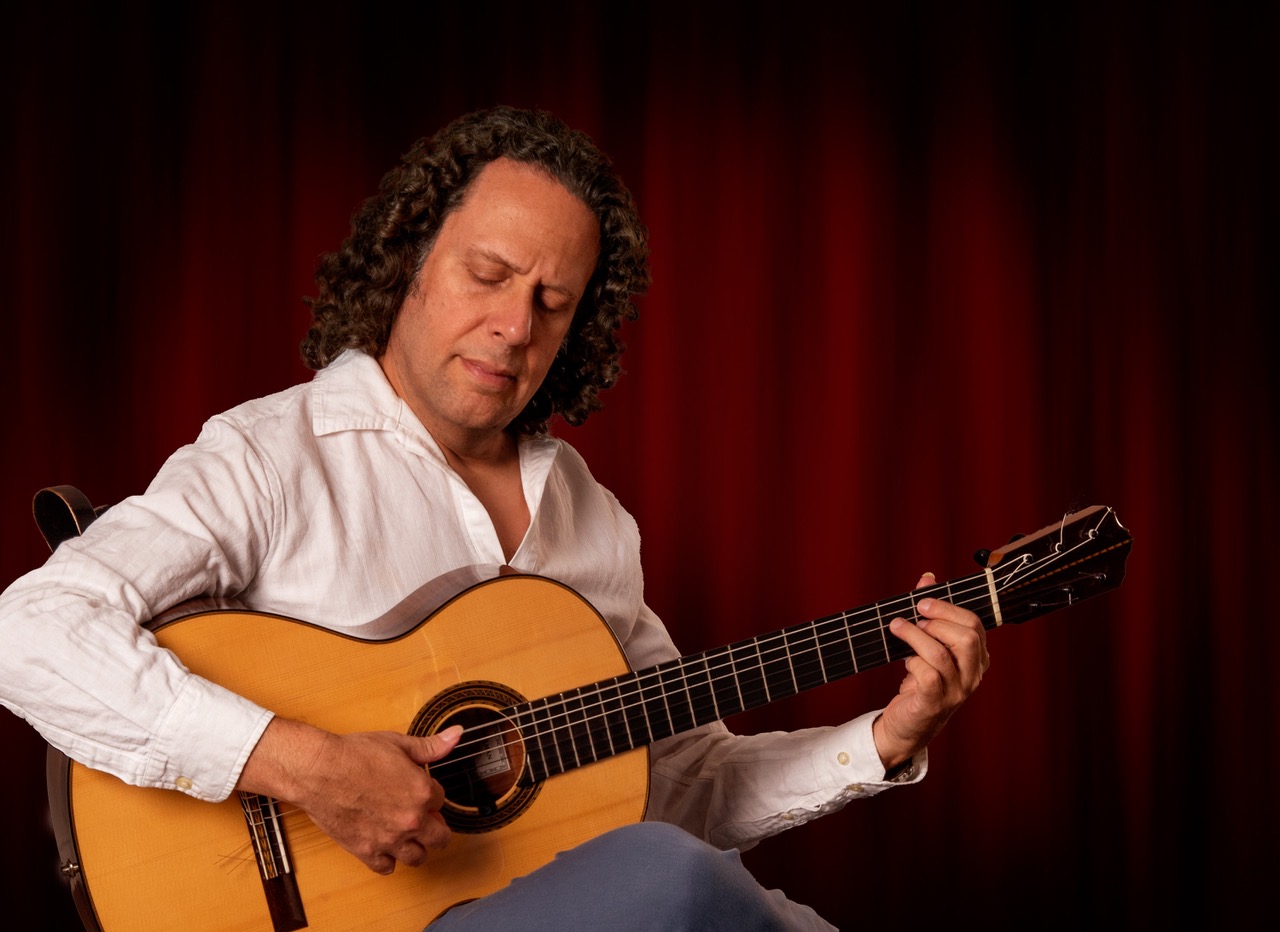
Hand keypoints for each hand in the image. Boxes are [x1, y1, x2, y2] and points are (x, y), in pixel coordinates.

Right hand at [238, 718, 462, 873]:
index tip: (421, 791)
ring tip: (409, 835)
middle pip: (439, 836)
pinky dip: (388, 859)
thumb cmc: (354, 755)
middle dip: (435, 826)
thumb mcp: (398, 743)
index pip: (441, 800)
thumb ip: (431, 745)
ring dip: (417, 846)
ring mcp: (389, 839)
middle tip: (425, 818)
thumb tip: (456, 735)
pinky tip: (385, 846)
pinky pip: (387, 867)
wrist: (319, 771)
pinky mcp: (367, 851)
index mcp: (422, 792)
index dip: (431, 794)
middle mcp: (410, 820)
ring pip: (418, 857)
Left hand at [871, 572, 989, 771]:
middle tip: (915, 615)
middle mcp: (973, 675)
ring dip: (915, 635)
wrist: (907, 726)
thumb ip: (930, 612)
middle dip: (938, 619)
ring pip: (942, 654)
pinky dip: (913, 661)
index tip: (922, 600)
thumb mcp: (928, 645)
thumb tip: (927, 578)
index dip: (948, 607)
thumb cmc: (920, 681)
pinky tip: (904, 660)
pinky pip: (928, 675)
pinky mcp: (935, 703)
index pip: (975, 624)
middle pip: (968, 637)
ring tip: (897, 627)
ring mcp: (957, 691)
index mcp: (977, 658)